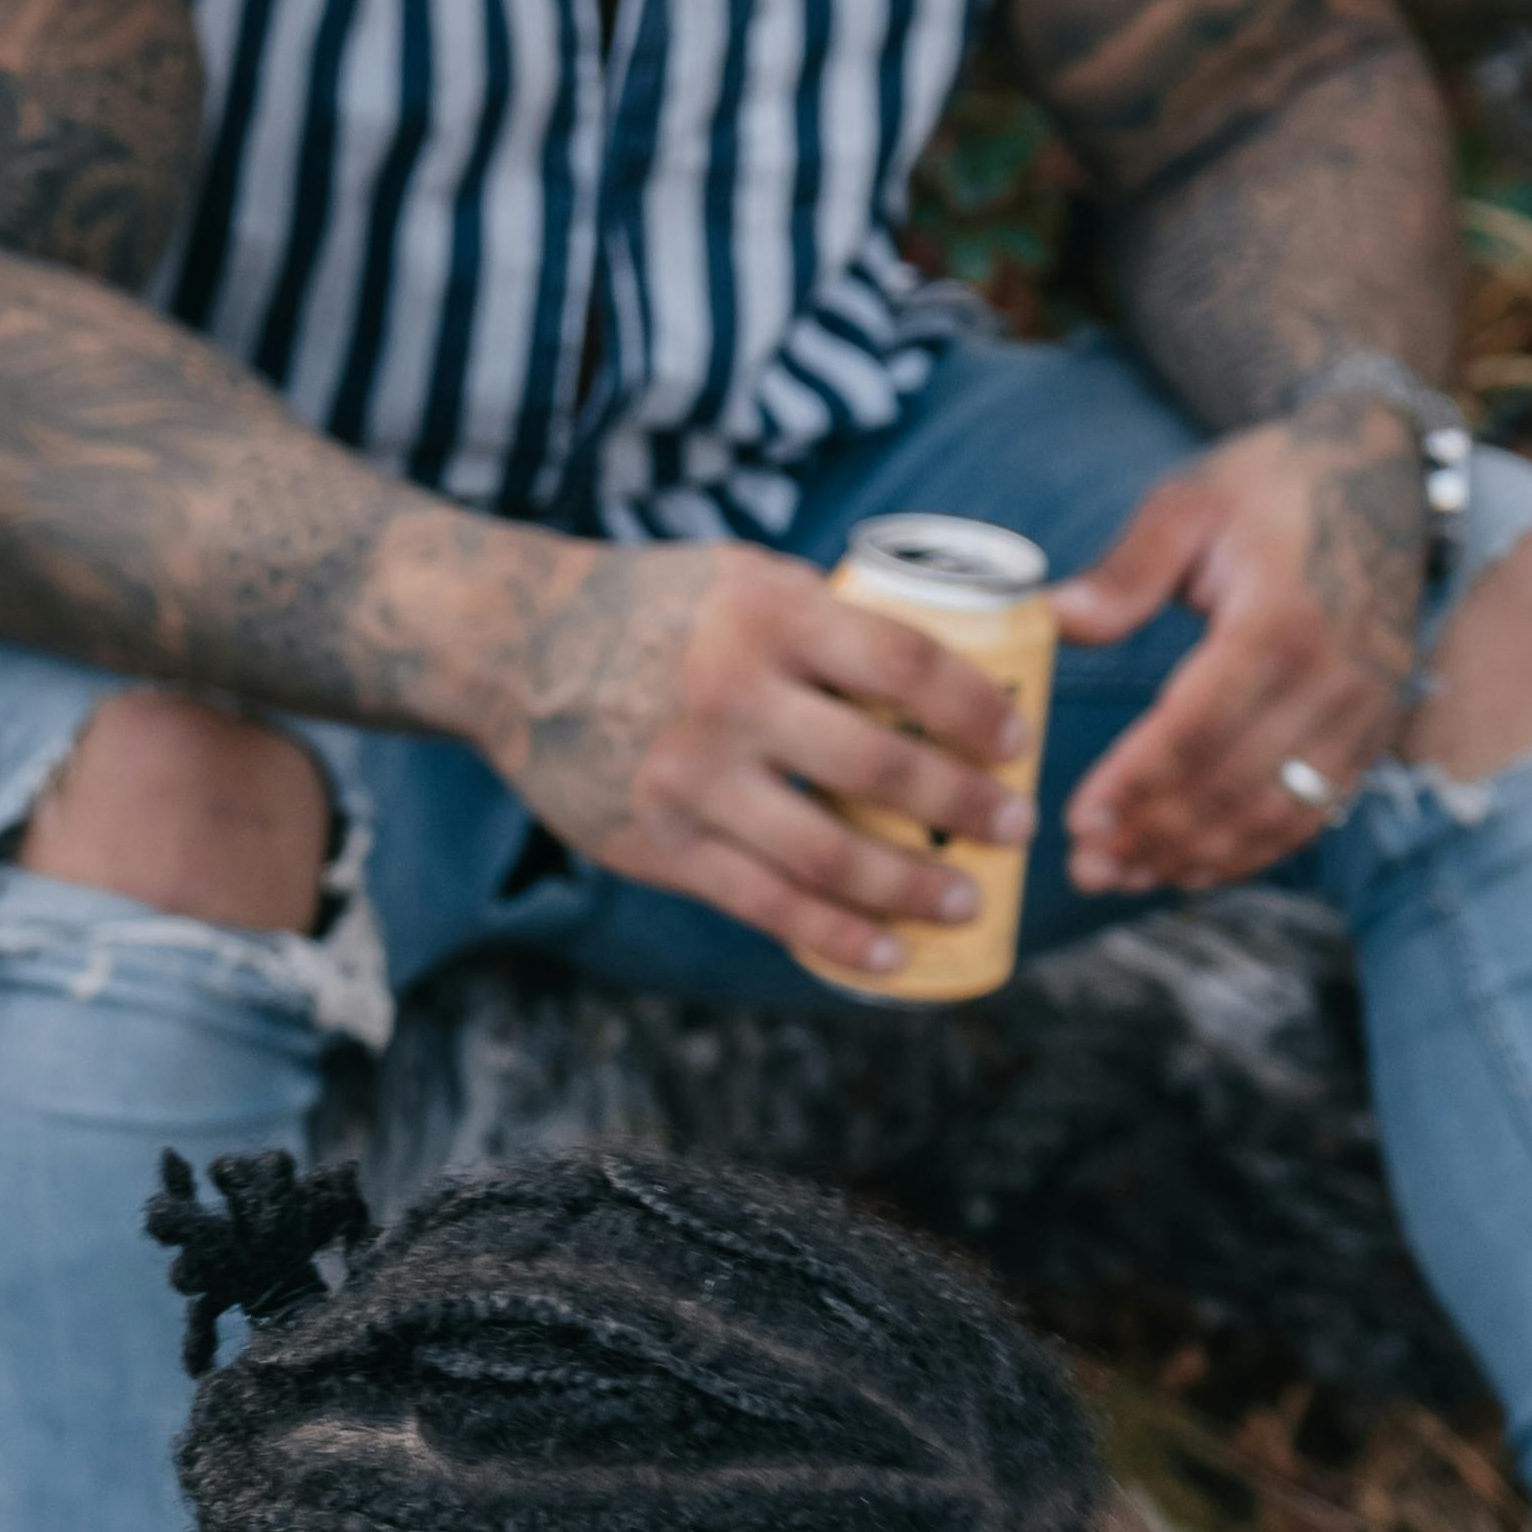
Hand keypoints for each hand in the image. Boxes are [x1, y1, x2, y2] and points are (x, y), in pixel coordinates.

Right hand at [492, 535, 1035, 975]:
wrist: (516, 648)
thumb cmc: (652, 611)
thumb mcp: (737, 579)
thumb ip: (821, 621)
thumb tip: (931, 672)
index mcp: (767, 613)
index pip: (902, 662)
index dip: (973, 708)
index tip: (1016, 741)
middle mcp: (734, 693)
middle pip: (881, 765)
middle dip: (964, 805)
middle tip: (1015, 827)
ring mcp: (696, 777)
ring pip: (830, 853)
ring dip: (912, 885)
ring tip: (966, 899)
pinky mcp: (665, 844)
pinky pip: (769, 905)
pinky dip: (839, 935)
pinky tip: (891, 952)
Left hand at [1053, 402, 1422, 898]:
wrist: (1389, 477)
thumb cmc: (1274, 485)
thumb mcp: (1192, 503)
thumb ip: (1126, 570)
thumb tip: (1055, 619)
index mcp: (1279, 619)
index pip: (1198, 727)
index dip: (1138, 783)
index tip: (1080, 821)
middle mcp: (1331, 677)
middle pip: (1232, 785)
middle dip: (1154, 835)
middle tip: (1087, 866)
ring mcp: (1360, 712)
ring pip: (1272, 816)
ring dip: (1195, 857)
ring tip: (1126, 875)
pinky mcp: (1372, 734)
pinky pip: (1309, 817)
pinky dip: (1248, 853)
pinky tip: (1189, 867)